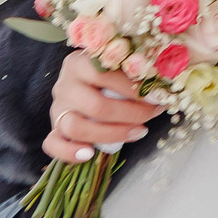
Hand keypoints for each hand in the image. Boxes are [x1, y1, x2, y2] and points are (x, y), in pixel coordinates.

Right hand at [42, 50, 163, 163]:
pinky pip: (53, 144)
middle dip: (130, 114)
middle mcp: (64, 85)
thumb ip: (133, 74)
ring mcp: (57, 108)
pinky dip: (70, 152)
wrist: (85, 84)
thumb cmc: (110, 76)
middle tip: (152, 115)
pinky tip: (90, 154)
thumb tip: (164, 88)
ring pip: (75, 126)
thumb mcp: (119, 67)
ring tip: (137, 133)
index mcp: (78, 63)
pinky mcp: (54, 128)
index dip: (133, 88)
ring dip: (110, 133)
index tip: (157, 97)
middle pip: (95, 105)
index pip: (104, 73)